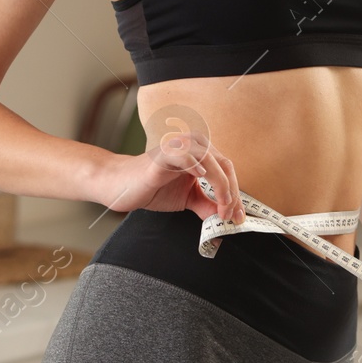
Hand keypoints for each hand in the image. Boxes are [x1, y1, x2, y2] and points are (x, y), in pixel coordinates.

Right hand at [98, 128, 246, 224]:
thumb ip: (206, 204)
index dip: (236, 194)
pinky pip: (184, 155)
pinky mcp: (163, 155)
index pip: (228, 170)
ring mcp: (178, 147)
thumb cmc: (153, 187)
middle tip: (230, 216)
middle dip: (232, 193)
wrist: (122, 186)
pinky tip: (199, 177)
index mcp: (202, 153)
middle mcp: (194, 145)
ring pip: (210, 160)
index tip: (238, 217)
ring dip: (220, 185)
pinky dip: (195, 165)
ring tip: (221, 207)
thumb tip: (226, 217)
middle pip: (225, 165)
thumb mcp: (187, 198)